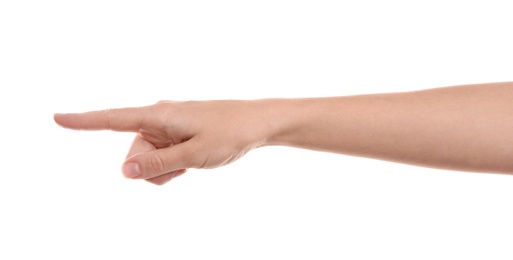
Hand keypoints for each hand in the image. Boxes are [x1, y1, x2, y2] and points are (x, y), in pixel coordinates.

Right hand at [54, 100, 272, 184]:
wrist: (257, 124)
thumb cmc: (230, 134)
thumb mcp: (194, 155)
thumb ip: (158, 165)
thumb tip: (123, 171)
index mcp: (159, 115)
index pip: (113, 119)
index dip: (83, 122)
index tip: (57, 118)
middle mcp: (158, 118)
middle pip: (134, 155)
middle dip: (152, 168)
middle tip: (184, 165)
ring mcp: (167, 127)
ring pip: (148, 160)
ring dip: (165, 169)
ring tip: (193, 160)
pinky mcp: (175, 134)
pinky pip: (162, 157)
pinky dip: (173, 165)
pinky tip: (193, 159)